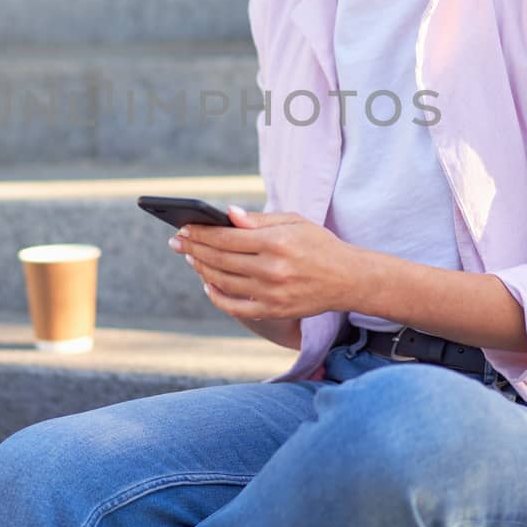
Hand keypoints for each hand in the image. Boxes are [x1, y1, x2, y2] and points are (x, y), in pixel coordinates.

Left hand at [168, 206, 361, 321]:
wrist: (348, 278)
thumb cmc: (319, 244)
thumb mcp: (294, 221)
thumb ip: (258, 219)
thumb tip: (226, 214)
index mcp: (276, 242)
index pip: (226, 237)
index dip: (200, 232)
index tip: (184, 227)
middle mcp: (272, 269)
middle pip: (219, 258)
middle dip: (193, 248)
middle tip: (177, 242)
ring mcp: (271, 293)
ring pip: (222, 281)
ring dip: (201, 268)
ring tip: (191, 258)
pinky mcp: (273, 311)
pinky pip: (234, 306)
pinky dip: (216, 295)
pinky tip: (208, 283)